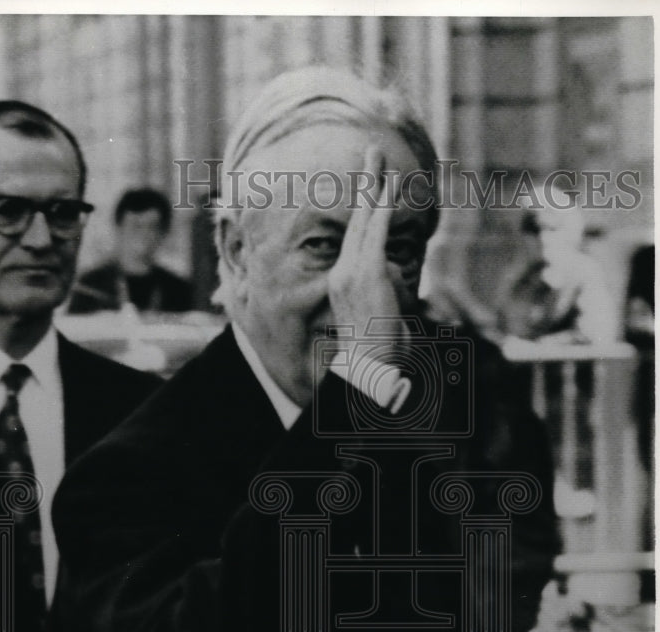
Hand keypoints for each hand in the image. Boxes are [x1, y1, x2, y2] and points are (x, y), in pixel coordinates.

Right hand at [327, 145, 406, 370]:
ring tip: (379, 158)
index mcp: (344, 281)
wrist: (369, 367)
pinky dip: (381, 208)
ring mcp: (352, 271)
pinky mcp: (366, 273)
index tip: (371, 186)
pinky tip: (386, 186)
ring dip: (373, 187)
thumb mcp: (386, 314)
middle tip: (371, 152)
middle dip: (365, 184)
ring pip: (365, 220)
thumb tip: (400, 276)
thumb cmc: (380, 350)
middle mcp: (344, 272)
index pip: (356, 237)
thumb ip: (390, 290)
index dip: (365, 209)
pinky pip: (374, 233)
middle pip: (357, 219)